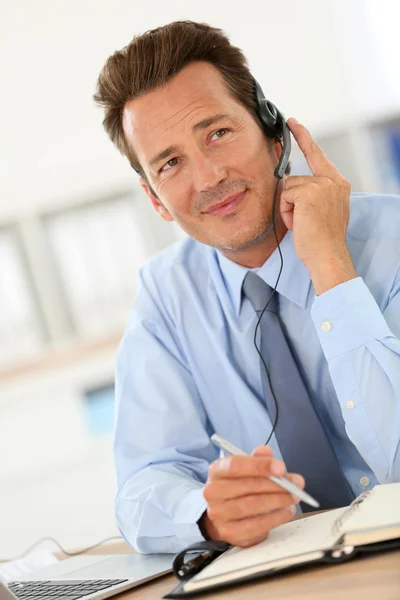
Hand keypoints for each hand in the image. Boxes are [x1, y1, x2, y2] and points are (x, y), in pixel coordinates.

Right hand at [200, 445, 304, 546]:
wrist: (222, 514)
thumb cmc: (236, 487)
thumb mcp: (244, 468)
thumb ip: (257, 459)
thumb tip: (266, 452)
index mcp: (216, 471)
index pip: (235, 465)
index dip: (260, 466)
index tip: (281, 468)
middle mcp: (213, 492)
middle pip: (248, 486)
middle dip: (277, 484)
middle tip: (296, 484)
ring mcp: (219, 514)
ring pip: (253, 506)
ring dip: (279, 501)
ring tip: (293, 497)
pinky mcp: (230, 532)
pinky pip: (257, 525)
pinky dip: (276, 518)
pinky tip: (286, 511)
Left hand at [280, 118, 356, 294]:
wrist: (327, 255)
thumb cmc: (321, 239)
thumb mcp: (320, 210)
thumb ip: (310, 193)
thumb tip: (288, 183)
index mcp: (338, 184)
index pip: (317, 155)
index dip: (304, 138)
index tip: (293, 123)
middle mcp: (333, 181)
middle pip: (294, 179)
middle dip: (290, 202)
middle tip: (302, 221)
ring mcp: (322, 185)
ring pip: (287, 188)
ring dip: (288, 208)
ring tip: (302, 223)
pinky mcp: (309, 192)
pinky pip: (284, 196)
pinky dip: (286, 211)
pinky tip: (298, 222)